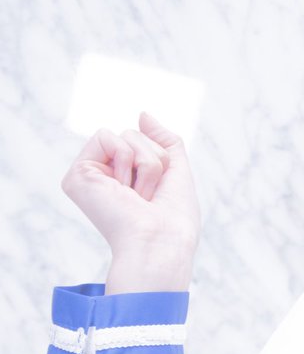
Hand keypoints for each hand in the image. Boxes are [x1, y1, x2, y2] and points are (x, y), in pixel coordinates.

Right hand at [61, 112, 200, 292]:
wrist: (161, 239)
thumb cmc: (173, 217)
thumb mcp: (177, 170)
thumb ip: (164, 140)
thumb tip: (143, 114)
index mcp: (127, 178)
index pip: (146, 141)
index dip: (163, 160)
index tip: (160, 193)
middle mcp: (106, 176)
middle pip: (136, 135)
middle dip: (154, 159)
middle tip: (149, 195)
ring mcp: (90, 175)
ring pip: (126, 134)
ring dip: (145, 163)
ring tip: (139, 195)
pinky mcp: (78, 174)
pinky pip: (108, 136)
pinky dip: (126, 159)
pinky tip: (122, 189)